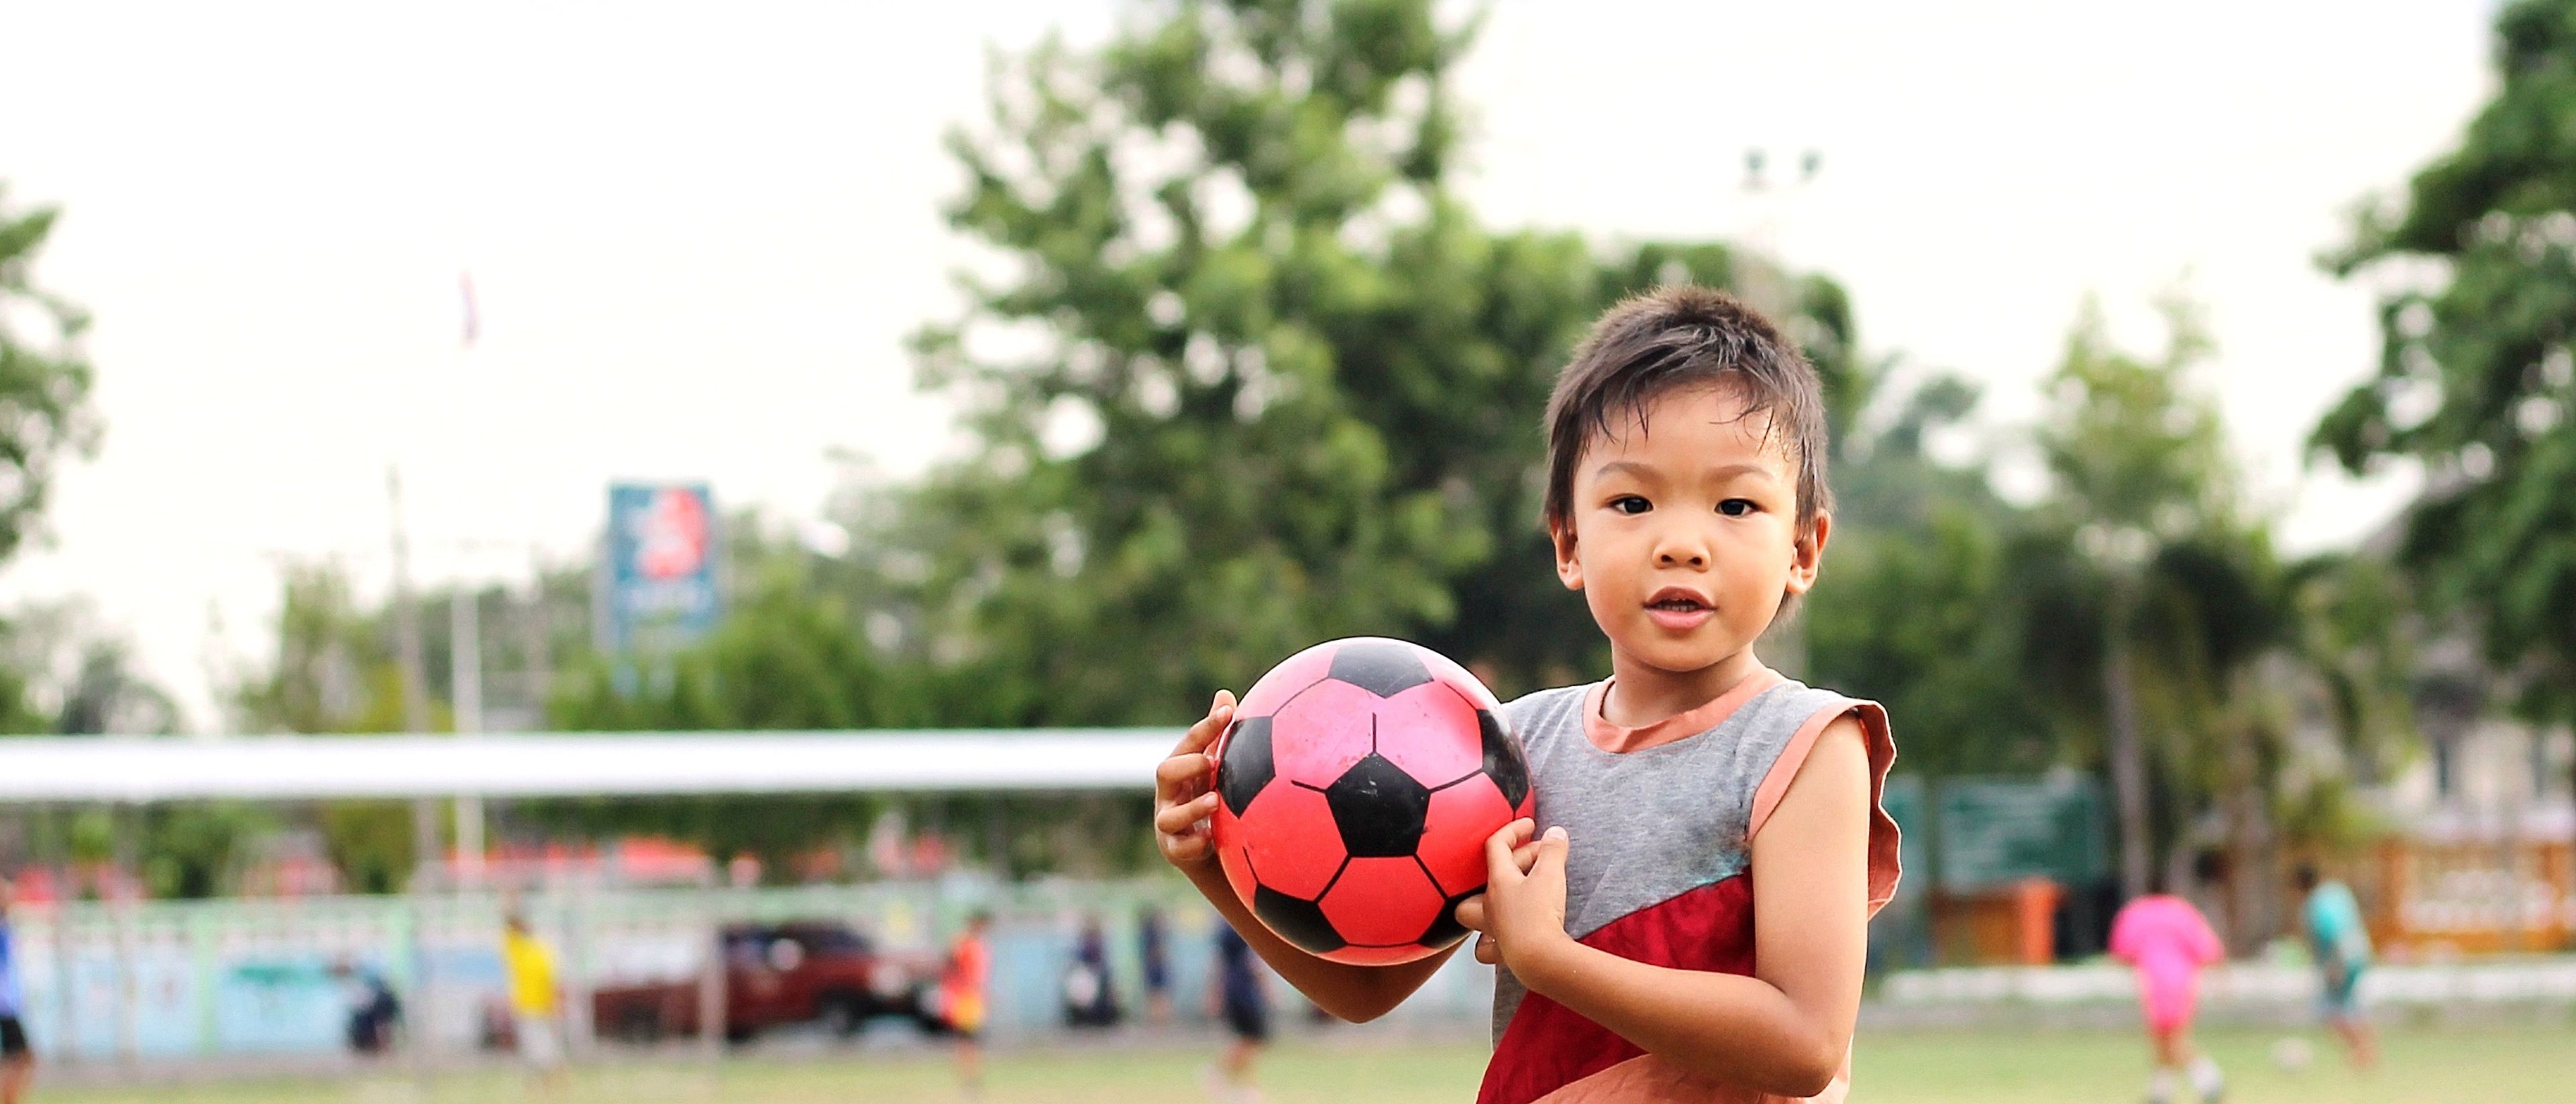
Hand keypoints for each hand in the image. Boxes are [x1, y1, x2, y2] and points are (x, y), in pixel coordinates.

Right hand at [1153, 690, 1234, 870]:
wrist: (1207, 849)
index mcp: (1182, 768)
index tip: (1228, 713)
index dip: (1207, 727)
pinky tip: (1211, 838)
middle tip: (1212, 762)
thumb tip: (1225, 694)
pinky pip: (1179, 848)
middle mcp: (1170, 793)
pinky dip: (1194, 843)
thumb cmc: (1209, 796)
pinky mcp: (1175, 850)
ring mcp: (1170, 822)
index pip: (1190, 743)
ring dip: (1192, 808)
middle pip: (1165, 772)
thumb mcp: (1214, 767)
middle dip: (1187, 765)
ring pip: (1169, 816)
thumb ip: (1217, 736)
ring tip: (1215, 801)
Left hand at [1451, 819, 1569, 975]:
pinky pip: (1487, 946)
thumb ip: (1553, 851)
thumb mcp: (1551, 875)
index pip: (1495, 845)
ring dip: (1491, 898)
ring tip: (1514, 891)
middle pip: (1495, 873)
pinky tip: (1502, 936)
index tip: (1530, 825)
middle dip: (1519, 859)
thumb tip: (1556, 833)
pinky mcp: (1502, 952)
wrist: (1539, 959)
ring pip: (1476, 911)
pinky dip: (1491, 940)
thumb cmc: (1540, 916)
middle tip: (1544, 856)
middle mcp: (1489, 904)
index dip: (1512, 830)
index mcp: (1498, 881)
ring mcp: (1493, 929)